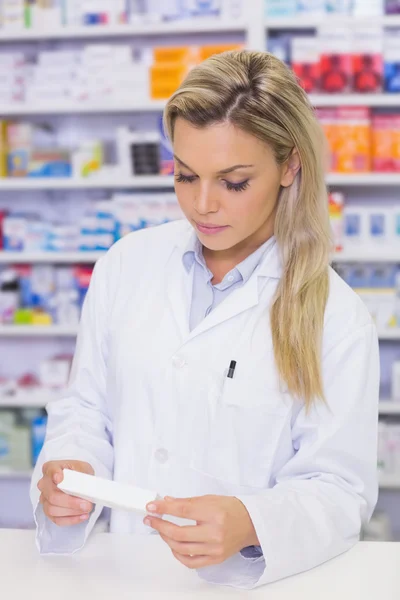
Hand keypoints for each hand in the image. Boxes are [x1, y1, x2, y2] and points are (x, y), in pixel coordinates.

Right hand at [37, 460, 94, 526]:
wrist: (79, 481)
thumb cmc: (79, 473)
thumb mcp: (83, 468)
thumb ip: (82, 475)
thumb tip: (82, 487)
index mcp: (51, 467)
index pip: (50, 469)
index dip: (54, 474)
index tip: (59, 479)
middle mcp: (44, 483)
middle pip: (52, 495)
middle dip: (70, 502)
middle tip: (87, 504)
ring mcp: (45, 498)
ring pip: (53, 509)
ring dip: (72, 511)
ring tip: (87, 509)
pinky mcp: (49, 511)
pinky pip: (57, 519)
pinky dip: (71, 520)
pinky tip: (82, 516)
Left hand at [143, 495, 258, 569]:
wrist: (251, 524)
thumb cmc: (231, 509)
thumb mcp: (209, 498)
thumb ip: (186, 501)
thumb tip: (165, 502)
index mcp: (213, 512)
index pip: (182, 510)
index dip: (164, 508)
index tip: (151, 506)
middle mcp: (214, 532)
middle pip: (179, 533)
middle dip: (160, 525)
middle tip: (151, 519)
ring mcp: (215, 548)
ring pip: (182, 548)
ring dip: (166, 539)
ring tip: (161, 530)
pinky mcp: (215, 559)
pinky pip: (191, 562)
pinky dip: (178, 555)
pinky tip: (173, 546)